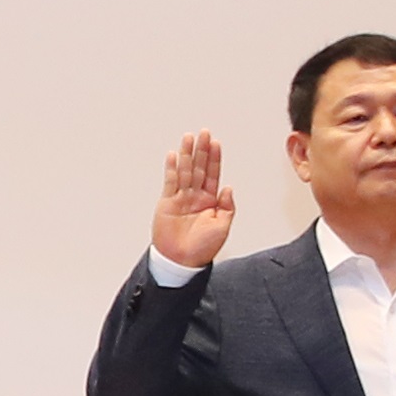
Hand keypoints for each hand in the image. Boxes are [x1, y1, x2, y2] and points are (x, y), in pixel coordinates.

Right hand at [151, 129, 235, 268]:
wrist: (181, 262)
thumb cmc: (202, 249)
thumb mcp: (223, 227)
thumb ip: (227, 207)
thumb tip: (228, 187)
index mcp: (210, 202)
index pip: (213, 174)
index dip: (215, 158)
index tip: (216, 143)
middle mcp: (196, 197)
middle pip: (199, 168)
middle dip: (201, 150)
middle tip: (203, 133)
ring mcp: (181, 198)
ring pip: (184, 171)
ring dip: (186, 154)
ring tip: (188, 138)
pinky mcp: (167, 203)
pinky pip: (170, 182)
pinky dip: (171, 169)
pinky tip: (172, 156)